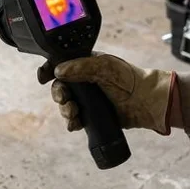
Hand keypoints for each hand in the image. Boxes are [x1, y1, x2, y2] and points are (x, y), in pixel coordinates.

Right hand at [37, 54, 176, 134]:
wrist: (146, 101)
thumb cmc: (129, 79)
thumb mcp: (105, 67)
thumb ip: (81, 66)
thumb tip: (58, 71)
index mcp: (85, 65)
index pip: (60, 65)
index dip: (48, 70)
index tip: (42, 77)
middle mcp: (84, 82)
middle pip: (60, 87)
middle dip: (58, 94)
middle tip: (64, 98)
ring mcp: (88, 100)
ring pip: (66, 105)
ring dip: (64, 110)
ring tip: (73, 113)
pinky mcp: (93, 116)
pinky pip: (75, 120)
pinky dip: (72, 123)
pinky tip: (75, 124)